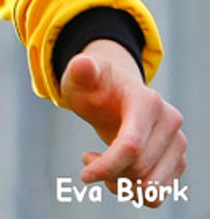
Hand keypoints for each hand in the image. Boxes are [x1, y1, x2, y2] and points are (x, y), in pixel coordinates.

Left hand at [60, 40, 185, 205]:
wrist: (113, 92)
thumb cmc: (94, 86)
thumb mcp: (80, 77)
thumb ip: (81, 71)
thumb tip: (82, 64)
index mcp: (148, 101)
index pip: (131, 146)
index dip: (107, 165)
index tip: (84, 175)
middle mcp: (170, 122)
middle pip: (139, 169)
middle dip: (108, 172)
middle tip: (88, 158)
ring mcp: (177, 143)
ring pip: (152, 188)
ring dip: (122, 186)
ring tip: (102, 168)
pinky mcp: (177, 161)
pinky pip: (157, 194)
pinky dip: (134, 192)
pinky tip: (116, 174)